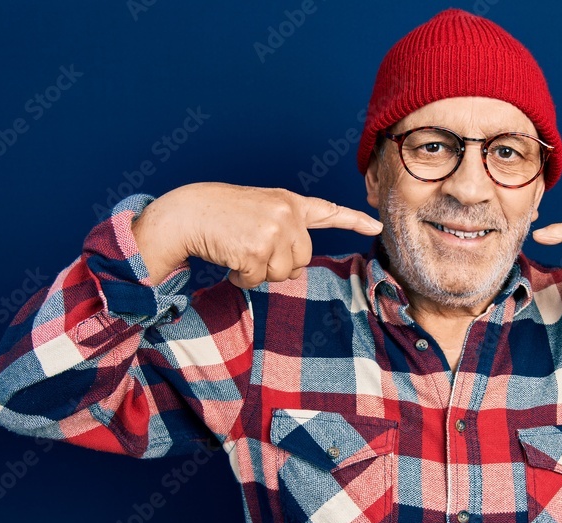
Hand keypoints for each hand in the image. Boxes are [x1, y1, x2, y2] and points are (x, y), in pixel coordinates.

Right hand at [132, 183, 381, 286]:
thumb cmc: (219, 215)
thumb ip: (284, 233)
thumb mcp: (259, 213)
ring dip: (258, 272)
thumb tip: (295, 270)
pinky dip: (241, 278)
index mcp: (288, 202)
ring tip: (237, 249)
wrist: (186, 213)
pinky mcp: (257, 250)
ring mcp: (273, 231)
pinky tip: (228, 258)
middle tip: (250, 247)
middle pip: (301, 260)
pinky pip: (258, 281)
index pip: (327, 212)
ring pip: (281, 274)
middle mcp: (287, 214)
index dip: (353, 220)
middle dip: (277, 264)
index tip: (376, 225)